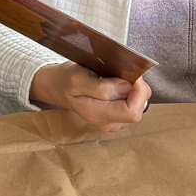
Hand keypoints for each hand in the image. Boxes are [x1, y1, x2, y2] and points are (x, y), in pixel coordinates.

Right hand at [28, 63, 150, 131]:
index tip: (134, 75)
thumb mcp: (78, 78)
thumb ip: (102, 87)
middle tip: (126, 73)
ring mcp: (111, 121)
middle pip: (138, 109)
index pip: (132, 111)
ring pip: (137, 106)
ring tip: (118, 78)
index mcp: (97, 114)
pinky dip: (130, 92)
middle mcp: (107, 122)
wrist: (57, 87)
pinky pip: (131, 104)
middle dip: (138, 89)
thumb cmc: (66, 80)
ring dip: (134, 90)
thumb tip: (126, 88)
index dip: (138, 92)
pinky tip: (118, 84)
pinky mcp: (114, 116)